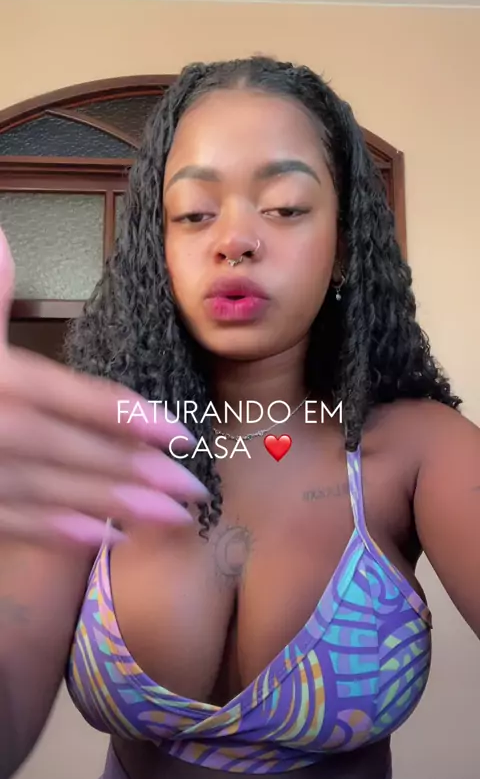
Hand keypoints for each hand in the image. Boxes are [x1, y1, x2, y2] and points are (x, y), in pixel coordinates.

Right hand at [0, 228, 207, 548]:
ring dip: (116, 507)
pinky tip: (104, 536)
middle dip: (139, 472)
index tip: (179, 432)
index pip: (76, 399)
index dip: (130, 417)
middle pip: (78, 452)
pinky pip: (18, 522)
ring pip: (57, 493)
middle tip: (194, 490)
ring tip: (169, 519)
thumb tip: (3, 242)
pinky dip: (61, 532)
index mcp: (1, 380)